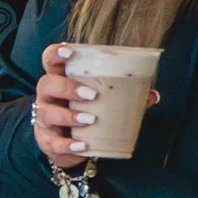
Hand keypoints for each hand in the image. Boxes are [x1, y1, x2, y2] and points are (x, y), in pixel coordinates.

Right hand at [29, 44, 155, 172]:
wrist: (72, 144)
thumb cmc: (85, 111)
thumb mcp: (101, 100)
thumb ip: (125, 94)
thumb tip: (152, 95)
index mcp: (60, 78)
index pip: (49, 59)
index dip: (56, 53)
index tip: (69, 52)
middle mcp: (48, 96)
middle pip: (47, 84)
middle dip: (67, 87)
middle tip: (91, 95)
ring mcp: (44, 118)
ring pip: (48, 113)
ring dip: (69, 116)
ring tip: (91, 119)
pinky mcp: (46, 140)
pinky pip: (53, 142)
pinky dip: (68, 144)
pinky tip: (82, 145)